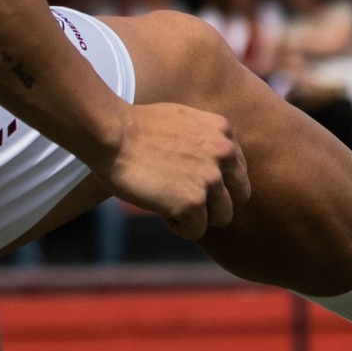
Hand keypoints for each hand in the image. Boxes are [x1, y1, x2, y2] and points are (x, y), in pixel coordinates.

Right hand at [105, 101, 248, 239]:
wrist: (112, 135)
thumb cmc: (137, 128)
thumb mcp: (185, 120)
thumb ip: (206, 140)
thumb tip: (214, 164)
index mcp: (223, 131)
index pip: (238, 170)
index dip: (217, 182)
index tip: (191, 180)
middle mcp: (224, 153)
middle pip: (239, 196)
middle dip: (215, 202)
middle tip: (185, 198)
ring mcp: (211, 179)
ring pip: (221, 217)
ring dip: (197, 216)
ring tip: (169, 203)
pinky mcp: (193, 203)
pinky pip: (196, 230)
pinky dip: (178, 226)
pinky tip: (159, 208)